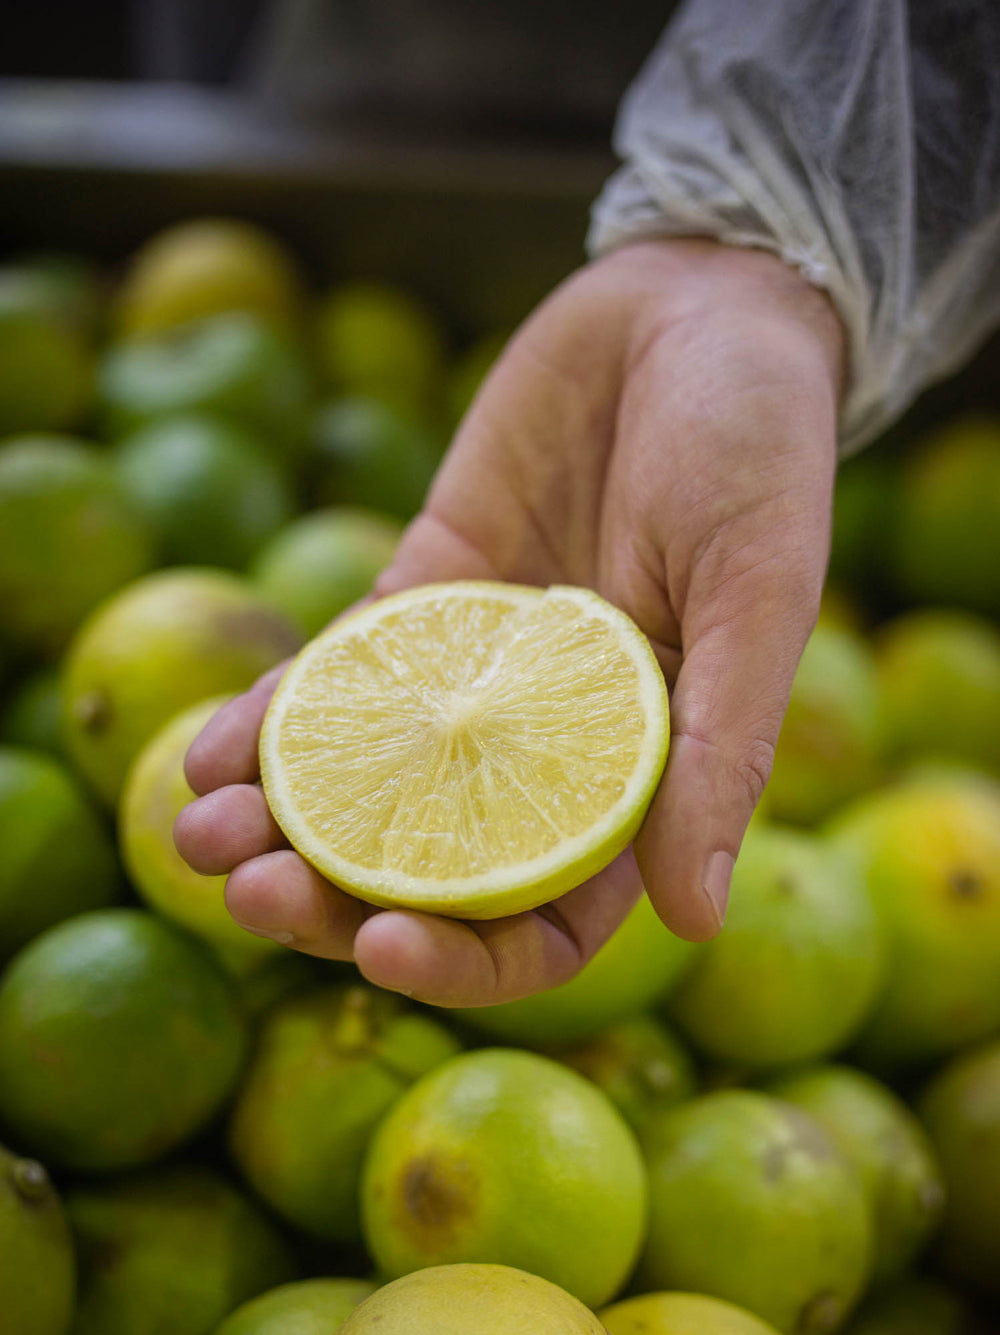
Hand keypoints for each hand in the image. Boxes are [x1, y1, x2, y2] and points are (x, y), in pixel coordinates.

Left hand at [174, 238, 844, 1006]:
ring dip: (277, 822)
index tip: (382, 951)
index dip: (468, 960)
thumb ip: (721, 750)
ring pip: (365, 782)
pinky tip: (209, 746)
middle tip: (249, 893)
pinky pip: (338, 676)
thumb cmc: (760, 448)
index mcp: (639, 771)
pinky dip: (274, 715)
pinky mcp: (422, 595)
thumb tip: (697, 918)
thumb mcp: (757, 594)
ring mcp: (475, 673)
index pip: (547, 917)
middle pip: (428, 866)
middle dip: (333, 897)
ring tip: (191, 833)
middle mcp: (546, 742)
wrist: (693, 307)